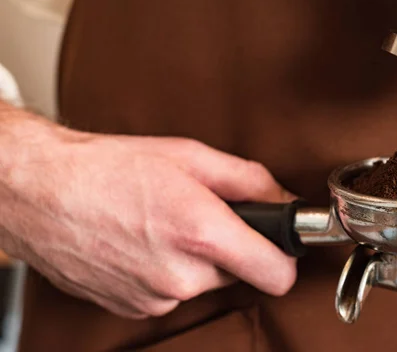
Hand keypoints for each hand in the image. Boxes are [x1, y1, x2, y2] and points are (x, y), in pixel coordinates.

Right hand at [0, 108, 295, 318]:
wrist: (43, 192)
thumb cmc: (110, 168)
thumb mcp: (192, 156)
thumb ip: (251, 180)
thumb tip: (284, 200)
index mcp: (203, 234)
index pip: (278, 275)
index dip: (285, 257)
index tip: (280, 244)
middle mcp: (182, 277)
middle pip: (239, 273)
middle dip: (229, 245)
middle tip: (199, 213)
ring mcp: (156, 298)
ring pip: (204, 281)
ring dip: (195, 257)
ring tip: (163, 223)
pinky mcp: (135, 308)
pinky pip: (173, 292)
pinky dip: (168, 270)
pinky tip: (144, 242)